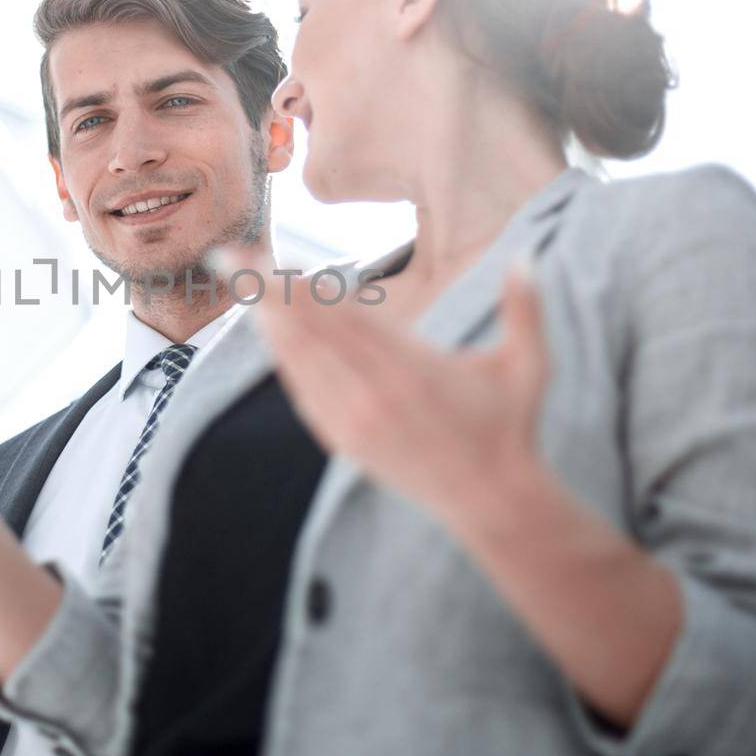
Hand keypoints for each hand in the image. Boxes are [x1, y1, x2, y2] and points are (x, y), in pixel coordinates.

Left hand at [223, 248, 552, 521]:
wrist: (490, 499)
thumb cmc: (509, 424)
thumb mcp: (528, 366)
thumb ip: (526, 310)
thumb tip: (526, 259)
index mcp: (408, 367)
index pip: (335, 315)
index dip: (290, 285)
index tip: (259, 256)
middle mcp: (371, 394)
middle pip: (302, 332)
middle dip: (261, 292)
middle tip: (227, 256)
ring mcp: (353, 421)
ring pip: (295, 363)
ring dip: (269, 322)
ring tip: (246, 285)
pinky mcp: (345, 442)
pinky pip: (303, 393)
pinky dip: (285, 360)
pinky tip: (274, 333)